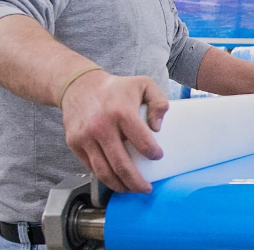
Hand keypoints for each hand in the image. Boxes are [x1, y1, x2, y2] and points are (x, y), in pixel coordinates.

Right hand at [61, 71, 168, 193]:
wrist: (79, 86)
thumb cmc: (116, 87)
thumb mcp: (144, 84)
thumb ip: (159, 102)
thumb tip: (158, 127)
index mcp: (121, 112)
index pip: (142, 141)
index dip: (152, 153)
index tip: (158, 156)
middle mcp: (101, 127)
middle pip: (121, 164)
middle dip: (136, 182)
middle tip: (147, 189)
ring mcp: (85, 137)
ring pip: (104, 171)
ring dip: (119, 185)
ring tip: (131, 190)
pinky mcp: (74, 143)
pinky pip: (91, 167)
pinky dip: (104, 177)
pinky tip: (115, 179)